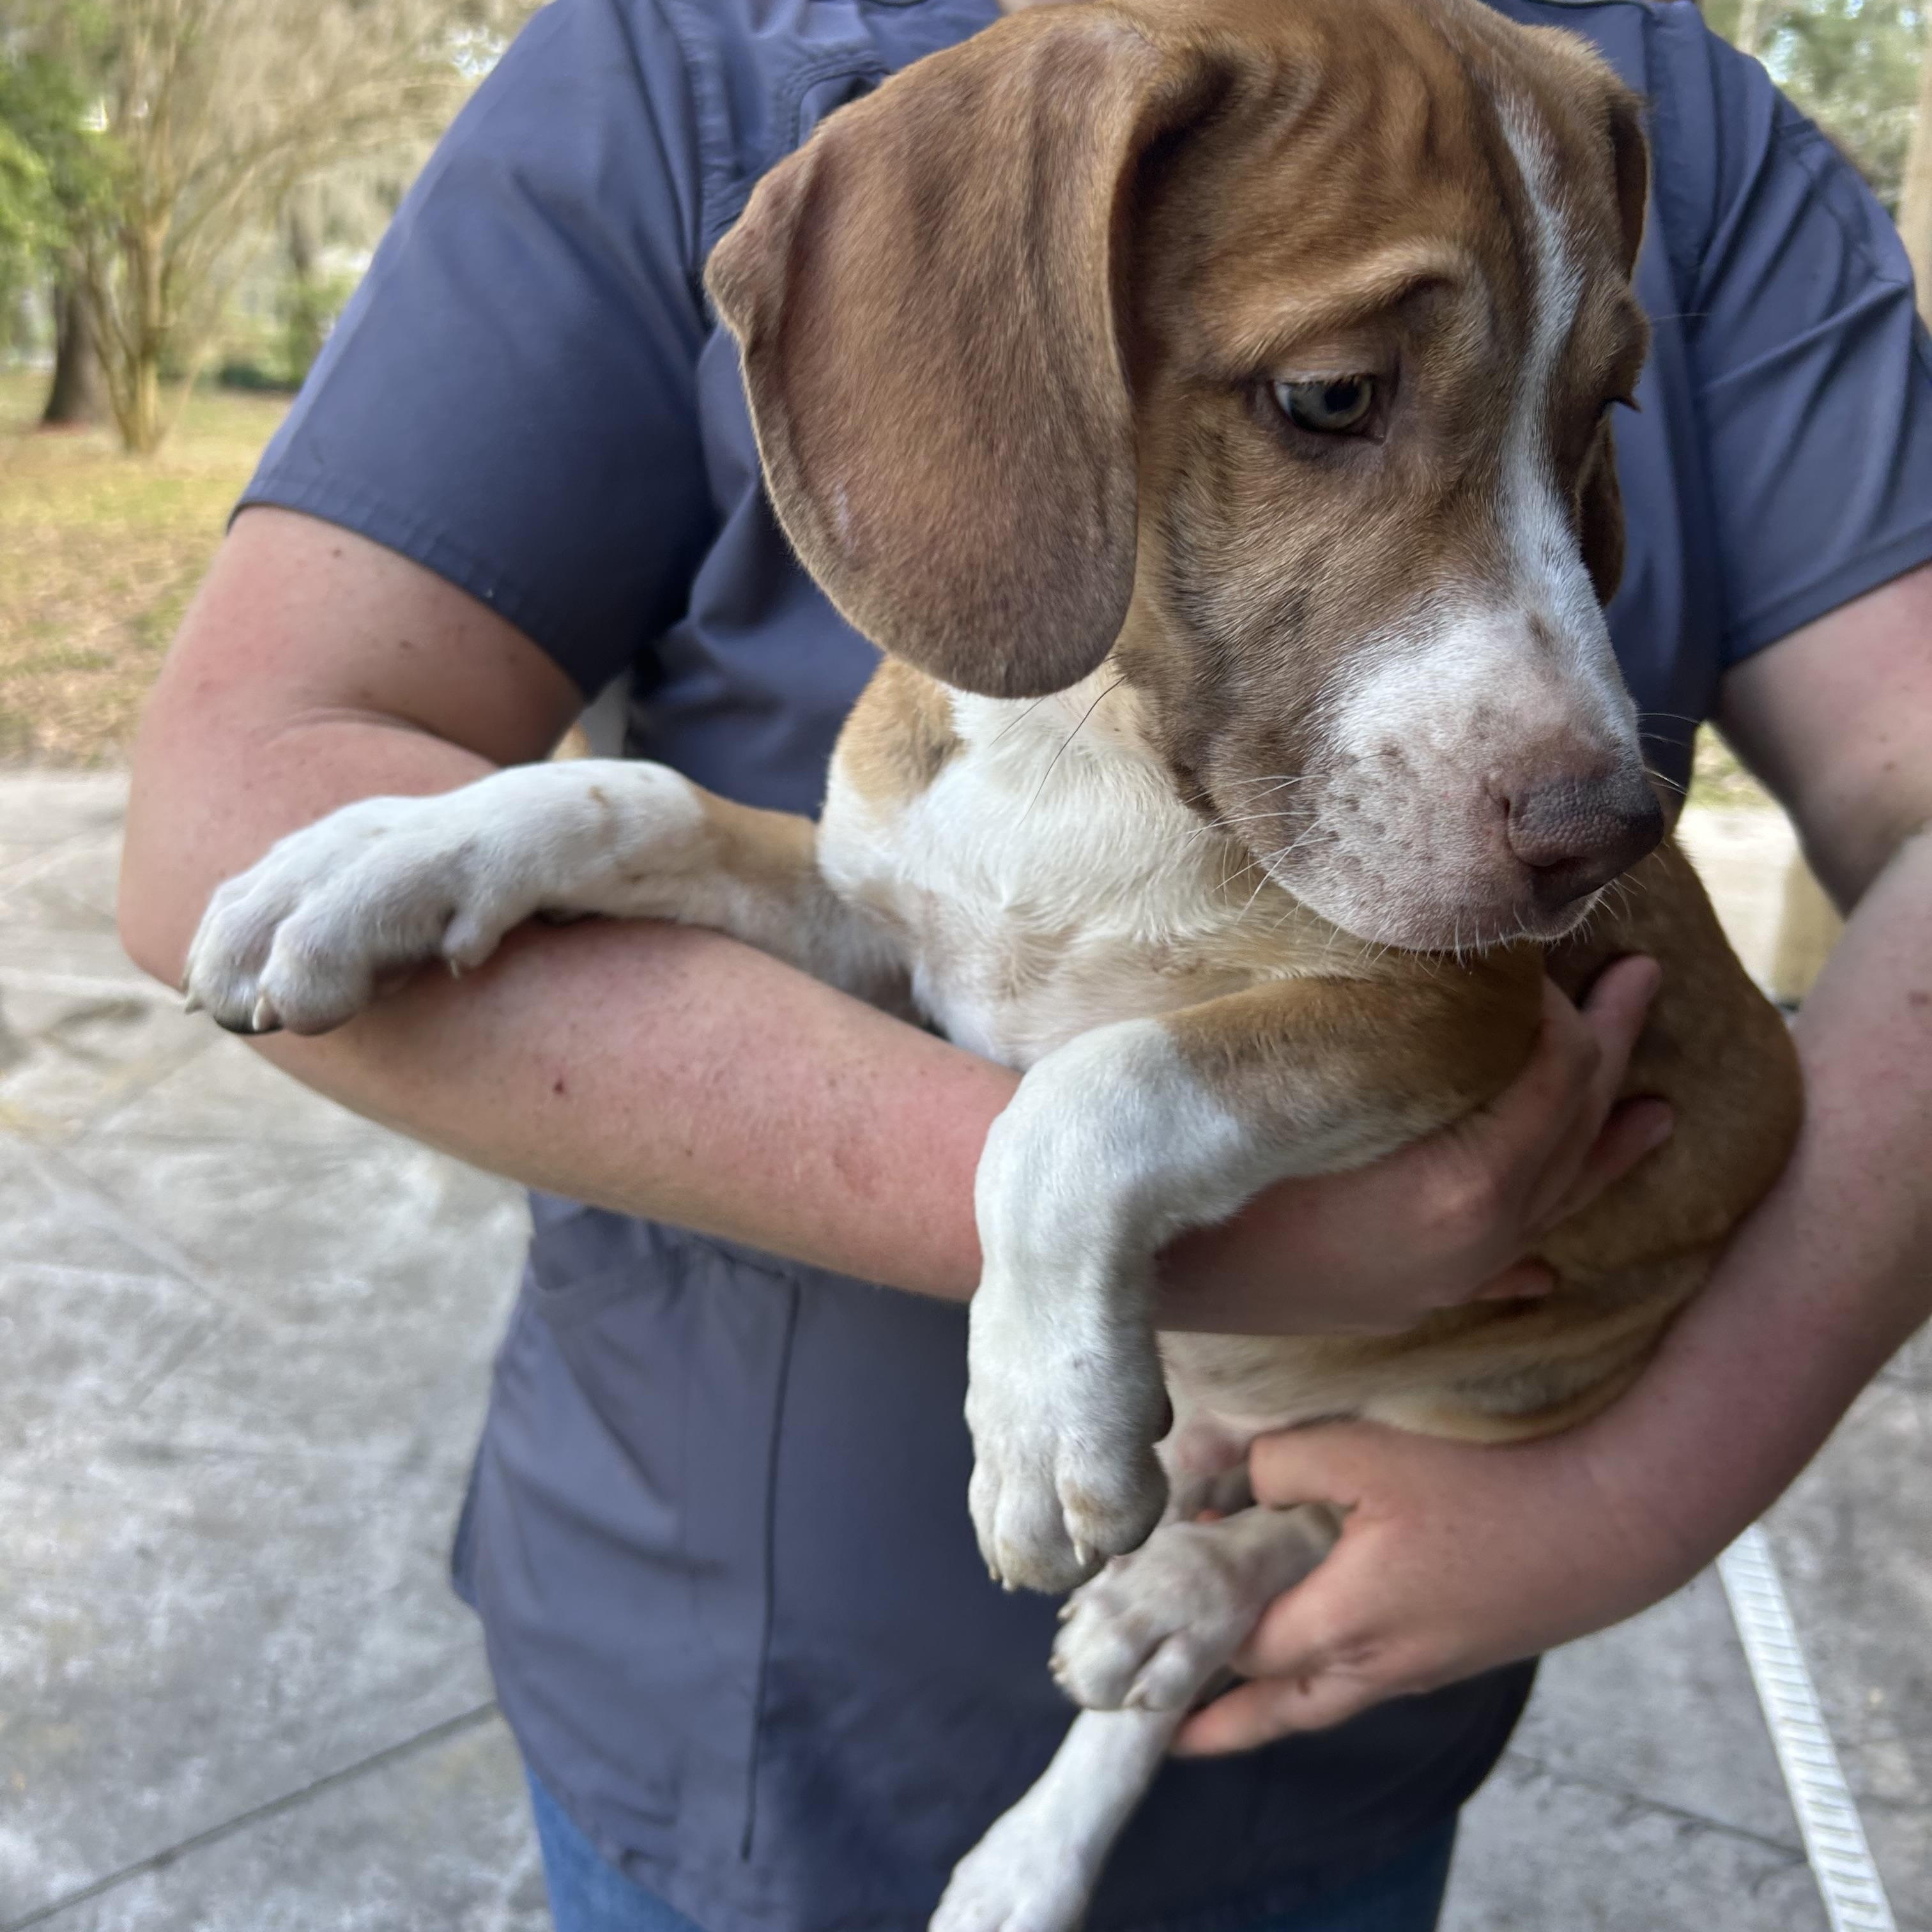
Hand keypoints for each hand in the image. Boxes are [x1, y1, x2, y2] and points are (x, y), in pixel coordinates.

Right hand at [1157, 956, 1672, 1334]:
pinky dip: (1530, 1260)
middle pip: (1571, 1132)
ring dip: (1606, 1153)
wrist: (1133, 1256)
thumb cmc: (1208, 1143)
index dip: (1560, 1004)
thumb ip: (1388, 1022)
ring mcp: (1443, 1280)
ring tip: (1663, 1116)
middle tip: (1642, 976)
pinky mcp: (1400, 1300)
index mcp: (1464, 1186)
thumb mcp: (1304, 1066)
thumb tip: (1446, 958)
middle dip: (1609, 1050)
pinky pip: (1494, 1281)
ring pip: (1553, 1209)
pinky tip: (1550, 1269)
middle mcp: (1474, 1243)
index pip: (1553, 1074)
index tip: (1536, 951)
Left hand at [1171, 1413, 1698, 1752]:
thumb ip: (1278, 1468)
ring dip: (1265, 1709)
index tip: (1135, 1623)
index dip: (1184, 1632)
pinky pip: (1366, 1680)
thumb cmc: (1486, 1480)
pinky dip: (1321, 1679)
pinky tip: (1312, 1649)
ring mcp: (1422, 1666)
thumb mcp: (1365, 1450)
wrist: (1612, 1518)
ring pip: (1323, 1702)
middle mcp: (1378, 1665)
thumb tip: (1224, 1488)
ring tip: (1216, 1715)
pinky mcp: (1456, 1650)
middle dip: (1213, 1716)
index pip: (1237, 1647)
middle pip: (1275, 1707)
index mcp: (1343, 1623)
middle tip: (1161, 1723)